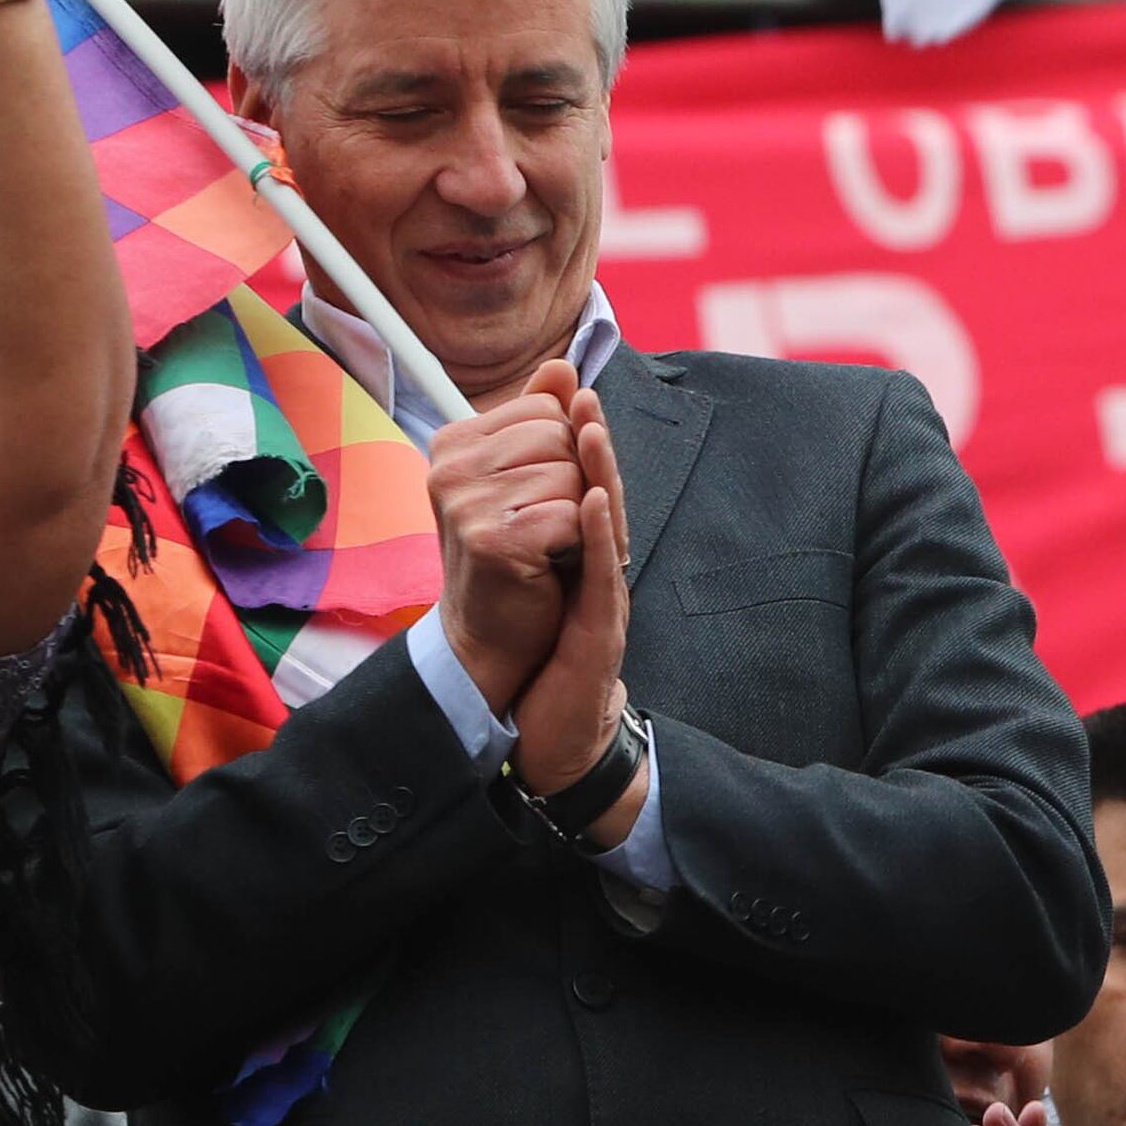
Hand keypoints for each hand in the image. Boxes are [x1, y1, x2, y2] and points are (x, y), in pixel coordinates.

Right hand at [426, 365, 586, 712]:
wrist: (490, 634)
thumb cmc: (516, 553)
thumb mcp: (525, 478)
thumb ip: (542, 421)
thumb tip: (563, 367)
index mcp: (455, 442)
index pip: (548, 408)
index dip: (570, 450)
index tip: (550, 490)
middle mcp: (451, 466)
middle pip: (565, 436)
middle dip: (580, 480)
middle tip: (558, 524)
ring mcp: (466, 501)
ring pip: (574, 474)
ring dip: (582, 515)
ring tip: (554, 544)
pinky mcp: (492, 538)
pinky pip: (574, 513)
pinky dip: (580, 541)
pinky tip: (553, 562)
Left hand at [507, 383, 637, 839]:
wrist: (555, 733)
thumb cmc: (546, 661)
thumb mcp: (535, 588)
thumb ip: (533, 537)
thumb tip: (518, 491)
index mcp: (583, 559)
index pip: (584, 486)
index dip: (577, 439)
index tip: (564, 393)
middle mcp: (601, 572)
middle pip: (603, 494)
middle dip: (593, 440)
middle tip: (582, 392)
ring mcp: (605, 600)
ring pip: (607, 527)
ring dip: (602, 472)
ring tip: (588, 426)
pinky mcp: (600, 632)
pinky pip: (602, 576)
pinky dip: (596, 535)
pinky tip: (586, 500)